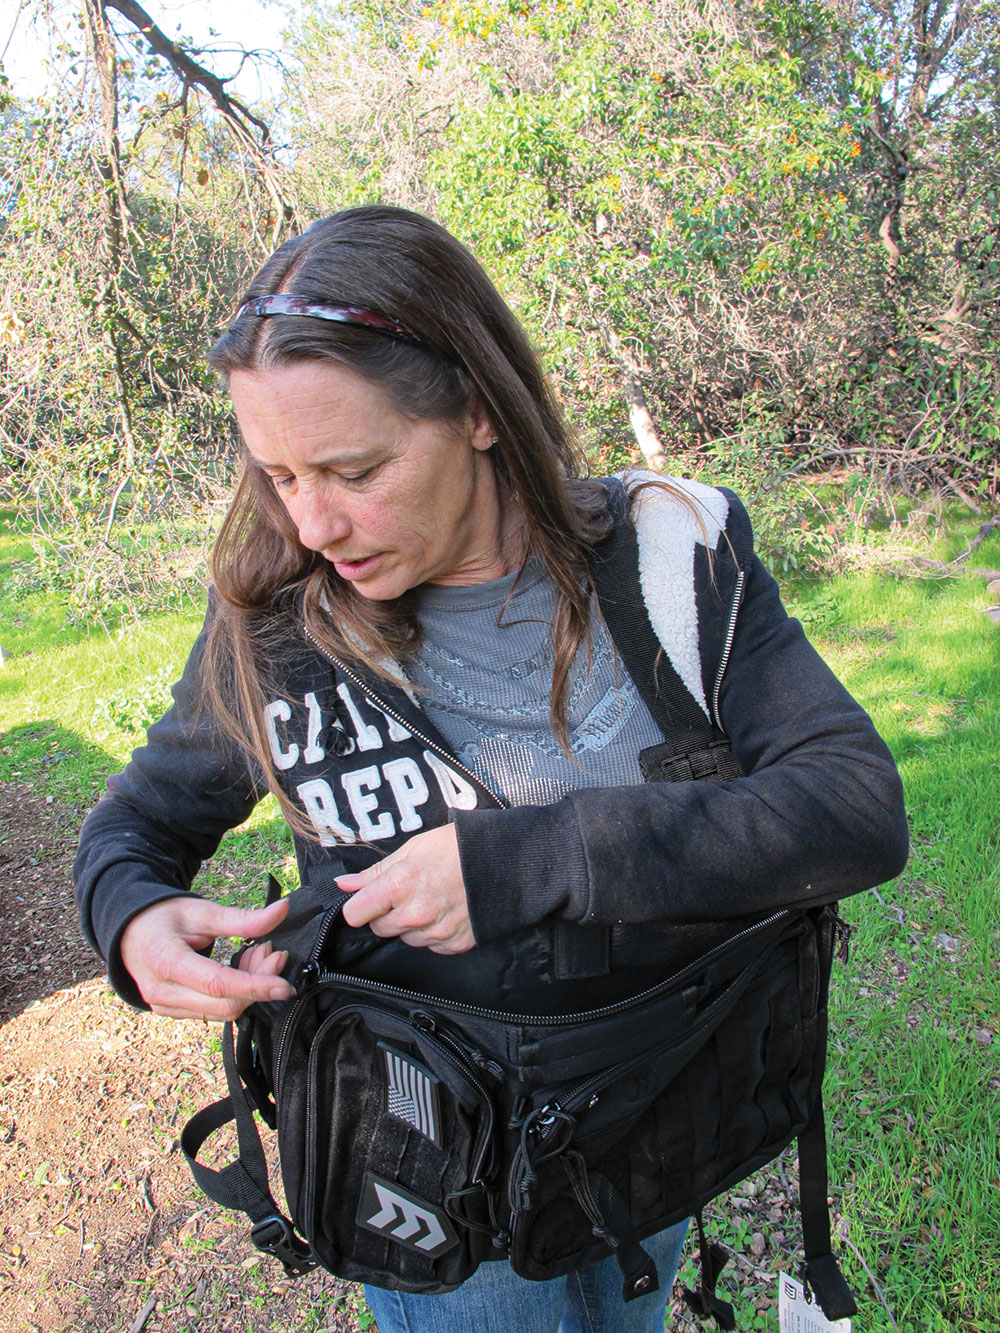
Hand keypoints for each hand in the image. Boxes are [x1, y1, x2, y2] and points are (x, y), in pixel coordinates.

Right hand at [119, 895, 293, 1020]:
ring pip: (222, 1011)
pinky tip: (240, 968)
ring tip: (255, 954)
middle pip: (225, 1003)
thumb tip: (283, 910)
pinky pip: (213, 1011)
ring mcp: (165, 1006)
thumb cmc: (163, 918)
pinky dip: (235, 993)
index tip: (284, 986)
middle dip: (258, 982)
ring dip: (249, 988)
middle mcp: (162, 991)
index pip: (218, 984)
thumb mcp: (202, 911)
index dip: (255, 986)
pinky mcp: (172, 1012)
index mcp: (166, 961)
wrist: (129, 932)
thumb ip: (243, 918)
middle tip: (273, 952)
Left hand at [337, 824, 474, 953]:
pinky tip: (447, 911)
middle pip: (380, 928)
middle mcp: (415, 914)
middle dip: (387, 913)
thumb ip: (375, 872)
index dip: (359, 905)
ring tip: (433, 898)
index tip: (369, 899)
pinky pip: (431, 946)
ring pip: (405, 938)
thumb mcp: (412, 848)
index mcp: (399, 885)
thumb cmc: (458, 847)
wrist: (504, 861)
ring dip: (411, 924)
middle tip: (409, 891)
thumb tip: (343, 885)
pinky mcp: (455, 944)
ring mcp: (436, 932)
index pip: (355, 914)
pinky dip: (434, 933)